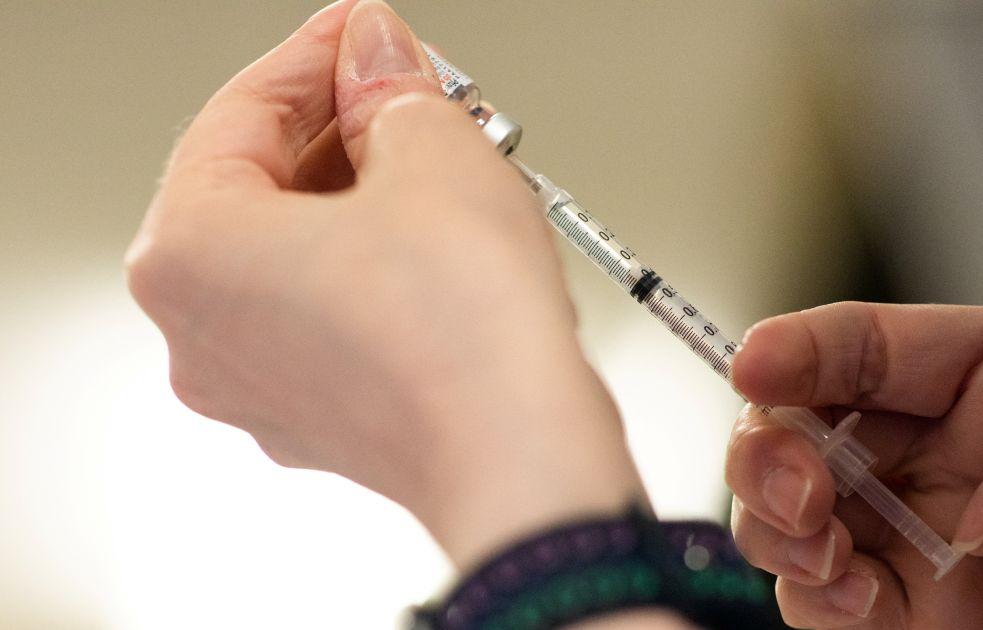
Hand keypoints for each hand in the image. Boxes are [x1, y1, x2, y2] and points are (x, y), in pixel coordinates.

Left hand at [126, 0, 643, 568]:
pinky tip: (438, 236)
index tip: (365, 33)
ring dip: (366, 195)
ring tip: (443, 160)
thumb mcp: (430, 152)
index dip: (317, 57)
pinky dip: (374, 264)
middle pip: (263, 187)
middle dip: (345, 128)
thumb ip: (387, 86)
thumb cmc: (462, 331)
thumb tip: (375, 56)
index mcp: (188, 252)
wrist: (520, 453)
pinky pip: (330, 311)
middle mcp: (200, 330)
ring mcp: (257, 384)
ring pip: (300, 253)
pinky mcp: (319, 415)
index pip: (239, 113)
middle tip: (412, 89)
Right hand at [724, 302, 982, 628]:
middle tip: (804, 491)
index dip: (795, 349)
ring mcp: (892, 529)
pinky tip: (858, 598)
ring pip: (775, 515)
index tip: (754, 366)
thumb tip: (981, 512)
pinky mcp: (890, 606)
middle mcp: (911, 447)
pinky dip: (815, 600)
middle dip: (765, 452)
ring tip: (829, 551)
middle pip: (785, 426)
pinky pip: (812, 599)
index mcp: (966, 372)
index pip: (856, 342)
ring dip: (777, 531)